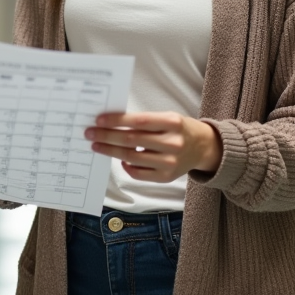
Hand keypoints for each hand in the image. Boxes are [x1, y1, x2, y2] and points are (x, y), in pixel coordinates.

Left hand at [86, 112, 221, 182]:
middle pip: (132, 140)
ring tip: (97, 146)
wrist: (203, 147)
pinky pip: (139, 174)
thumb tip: (111, 123)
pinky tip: (119, 159)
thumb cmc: (179, 129)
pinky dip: (126, 166)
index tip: (99, 120)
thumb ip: (144, 121)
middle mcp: (173, 143)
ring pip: (132, 158)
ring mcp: (170, 162)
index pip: (138, 121)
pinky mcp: (167, 177)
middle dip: (107, 136)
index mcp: (172, 122)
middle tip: (90, 133)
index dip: (116, 121)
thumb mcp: (166, 117)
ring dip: (111, 151)